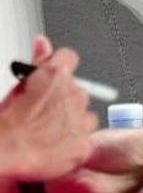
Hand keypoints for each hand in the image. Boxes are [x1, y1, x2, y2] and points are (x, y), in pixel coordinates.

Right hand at [0, 37, 97, 180]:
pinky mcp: (84, 143)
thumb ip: (37, 60)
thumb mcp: (17, 86)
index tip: (52, 77)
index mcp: (56, 76)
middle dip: (63, 98)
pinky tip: (55, 144)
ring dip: (71, 119)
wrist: (5, 151)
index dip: (59, 67)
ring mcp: (81, 120)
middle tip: (44, 111)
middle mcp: (74, 94)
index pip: (69, 58)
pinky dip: (73, 139)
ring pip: (83, 113)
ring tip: (48, 130)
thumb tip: (43, 40)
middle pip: (77, 90)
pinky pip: (86, 136)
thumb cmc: (7, 121)